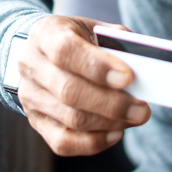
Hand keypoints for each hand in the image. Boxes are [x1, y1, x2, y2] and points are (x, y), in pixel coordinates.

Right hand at [16, 15, 150, 155]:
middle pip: (69, 91)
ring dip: (110, 123)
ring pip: (71, 119)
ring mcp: (30, 96)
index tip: (127, 78)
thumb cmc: (76, 40)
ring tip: (134, 117)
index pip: (65, 51)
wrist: (44, 53)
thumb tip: (141, 67)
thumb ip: (116, 42)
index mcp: (44, 33)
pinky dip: (95, 142)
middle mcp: (31, 65)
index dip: (97, 67)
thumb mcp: (94, 29)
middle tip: (141, 109)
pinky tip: (115, 132)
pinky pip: (64, 142)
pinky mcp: (36, 121)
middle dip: (112, 103)